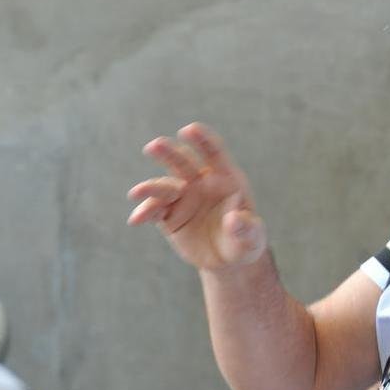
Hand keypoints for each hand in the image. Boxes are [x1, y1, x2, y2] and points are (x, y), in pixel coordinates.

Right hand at [128, 122, 266, 271]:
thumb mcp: (252, 238)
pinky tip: (137, 219)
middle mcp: (201, 183)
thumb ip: (245, 228)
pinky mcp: (168, 216)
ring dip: (151, 188)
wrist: (228, 259)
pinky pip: (154, 211)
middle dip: (169, 153)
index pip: (214, 153)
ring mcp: (182, 198)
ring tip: (137, 193)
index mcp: (226, 178)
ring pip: (164, 186)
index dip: (203, 140)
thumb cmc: (245, 241)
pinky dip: (145, 212)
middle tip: (154, 146)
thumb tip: (234, 219)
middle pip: (183, 162)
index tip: (190, 129)